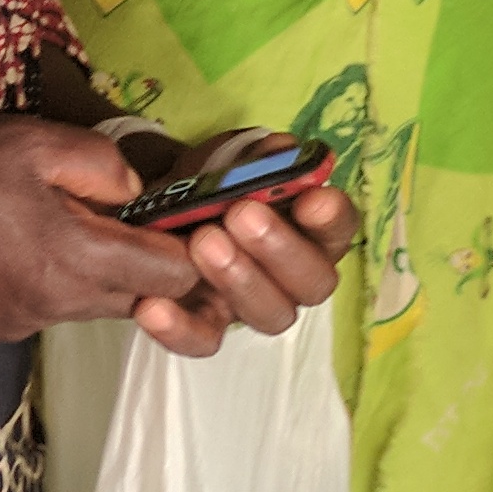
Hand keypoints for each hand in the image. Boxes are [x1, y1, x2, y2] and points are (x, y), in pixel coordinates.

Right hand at [0, 115, 230, 340]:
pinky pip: (62, 306)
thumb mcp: (30, 140)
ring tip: (84, 218)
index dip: (195, 245)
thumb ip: (100, 163)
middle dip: (159, 260)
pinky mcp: (5, 326)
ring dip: (112, 268)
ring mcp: (31, 321)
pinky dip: (69, 278)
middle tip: (148, 212)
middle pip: (148, 297)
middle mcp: (60, 303)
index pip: (176, 274)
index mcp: (75, 258)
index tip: (194, 213)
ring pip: (104, 304)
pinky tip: (36, 240)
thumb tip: (137, 192)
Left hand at [130, 152, 358, 361]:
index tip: (311, 199)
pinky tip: (153, 306)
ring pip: (272, 315)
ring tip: (202, 243)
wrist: (159, 208)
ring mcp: (254, 305)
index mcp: (311, 229)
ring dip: (240, 280)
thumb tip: (280, 151)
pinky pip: (205, 341)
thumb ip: (257, 156)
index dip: (332, 217)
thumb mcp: (229, 159)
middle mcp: (294, 276)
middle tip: (240, 215)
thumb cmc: (210, 183)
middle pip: (314, 282)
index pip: (339, 228)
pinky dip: (180, 328)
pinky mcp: (209, 325)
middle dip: (280, 248)